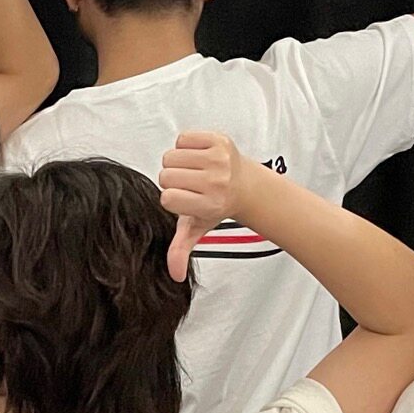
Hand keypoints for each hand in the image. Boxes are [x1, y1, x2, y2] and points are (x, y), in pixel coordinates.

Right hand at [156, 129, 242, 282]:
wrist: (247, 186)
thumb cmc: (218, 205)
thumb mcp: (199, 228)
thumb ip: (182, 249)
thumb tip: (175, 274)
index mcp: (209, 204)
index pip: (168, 197)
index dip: (171, 197)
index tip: (184, 199)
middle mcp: (216, 181)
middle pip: (166, 175)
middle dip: (172, 179)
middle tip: (189, 185)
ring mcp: (218, 159)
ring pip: (171, 155)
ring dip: (177, 162)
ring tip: (193, 171)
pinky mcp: (219, 140)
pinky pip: (183, 138)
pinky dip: (186, 145)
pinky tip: (197, 157)